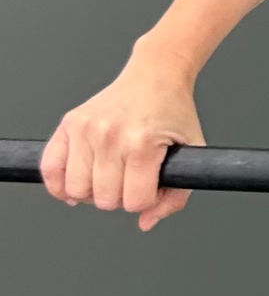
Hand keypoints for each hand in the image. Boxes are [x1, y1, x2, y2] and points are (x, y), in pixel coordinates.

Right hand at [42, 47, 204, 230]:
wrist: (156, 74)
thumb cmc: (172, 111)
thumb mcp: (191, 150)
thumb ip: (176, 196)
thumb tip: (145, 222)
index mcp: (142, 143)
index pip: (135, 202)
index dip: (147, 198)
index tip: (151, 181)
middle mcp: (110, 135)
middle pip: (105, 200)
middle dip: (121, 196)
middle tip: (131, 175)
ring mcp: (87, 128)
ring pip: (76, 191)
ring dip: (93, 191)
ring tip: (108, 174)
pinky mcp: (70, 123)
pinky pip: (50, 169)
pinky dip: (59, 184)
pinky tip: (75, 182)